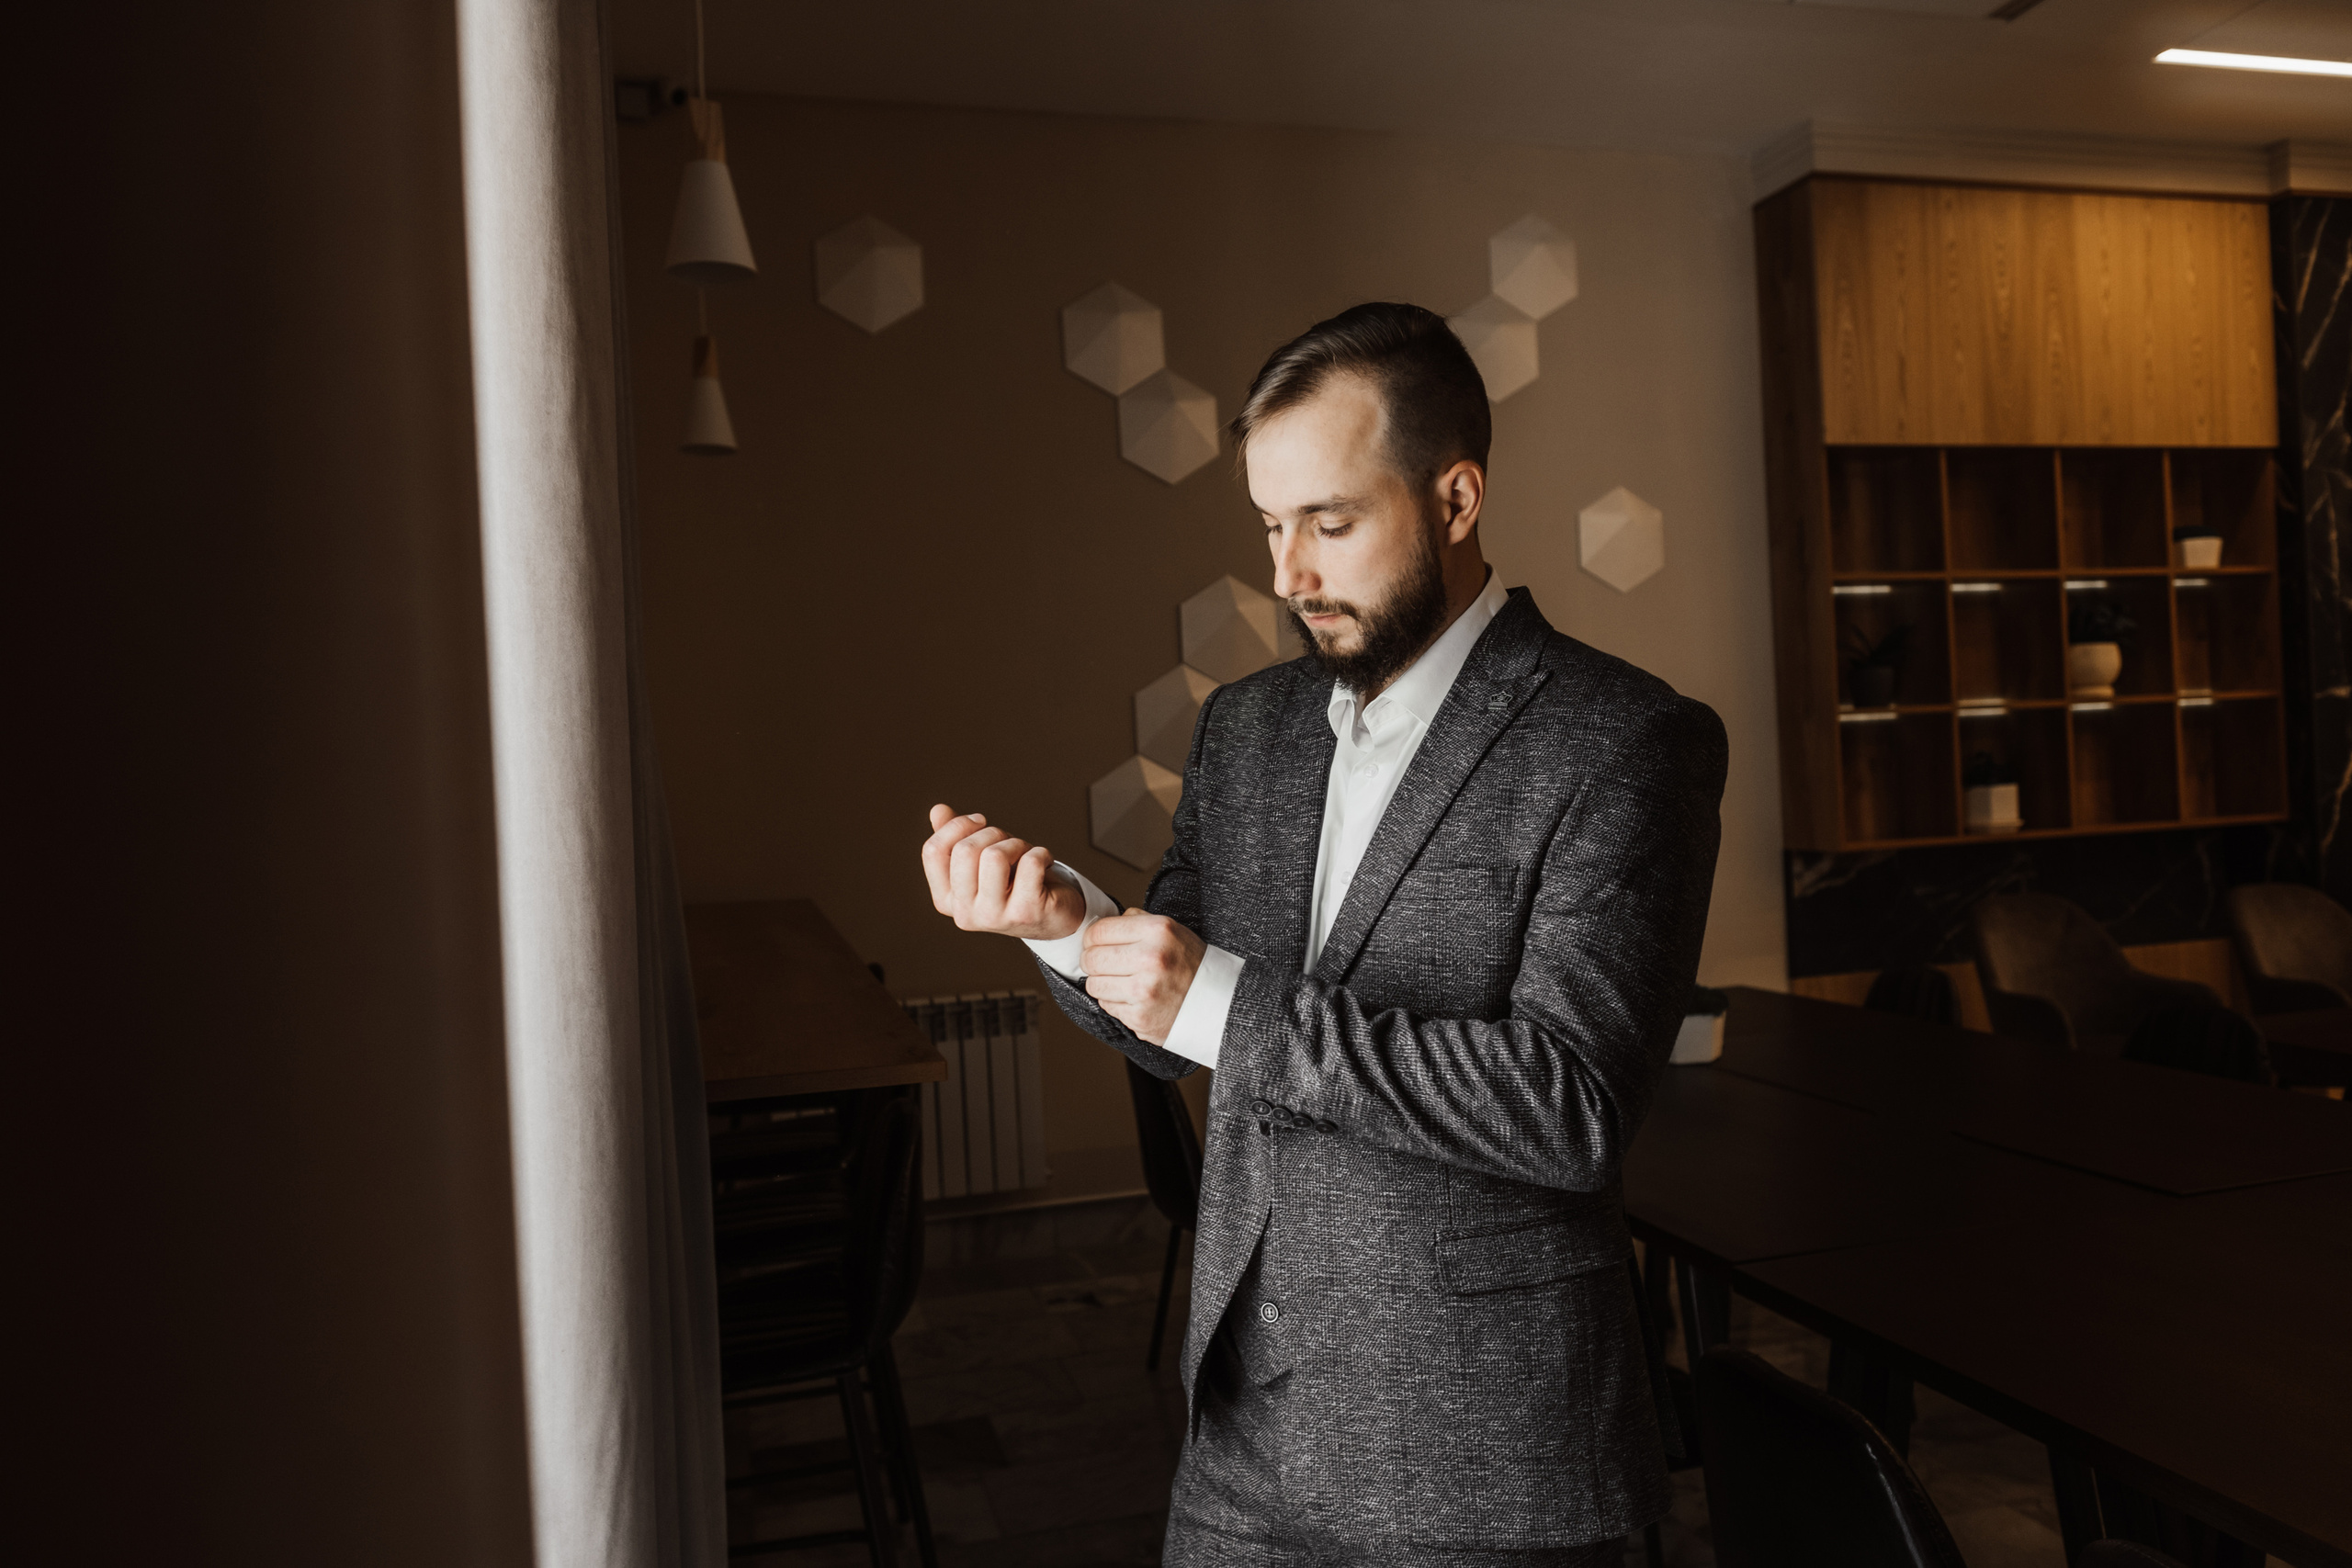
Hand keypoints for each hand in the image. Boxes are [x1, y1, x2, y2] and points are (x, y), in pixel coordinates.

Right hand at [920, 803, 1086, 940]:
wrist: (1054, 918)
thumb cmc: (1014, 882)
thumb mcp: (981, 861)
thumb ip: (956, 839)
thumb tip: (938, 810)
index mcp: (945, 901)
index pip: (933, 851)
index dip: (957, 825)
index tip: (980, 821)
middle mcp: (964, 914)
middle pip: (965, 850)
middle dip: (992, 833)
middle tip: (1010, 843)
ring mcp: (993, 917)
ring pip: (995, 855)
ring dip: (1017, 843)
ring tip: (1026, 854)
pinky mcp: (1025, 913)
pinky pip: (1030, 862)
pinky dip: (1041, 852)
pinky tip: (1045, 864)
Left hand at [1082, 909, 1204, 1045]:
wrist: (1217, 1002)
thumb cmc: (1189, 964)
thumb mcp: (1171, 930)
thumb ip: (1135, 921)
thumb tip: (1099, 928)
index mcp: (1157, 931)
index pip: (1098, 931)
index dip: (1093, 938)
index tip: (1099, 944)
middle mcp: (1151, 959)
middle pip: (1091, 959)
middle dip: (1094, 962)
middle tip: (1107, 965)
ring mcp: (1144, 991)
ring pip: (1094, 984)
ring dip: (1104, 984)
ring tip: (1123, 982)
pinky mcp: (1140, 1017)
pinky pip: (1106, 1006)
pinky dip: (1115, 1002)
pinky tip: (1134, 998)